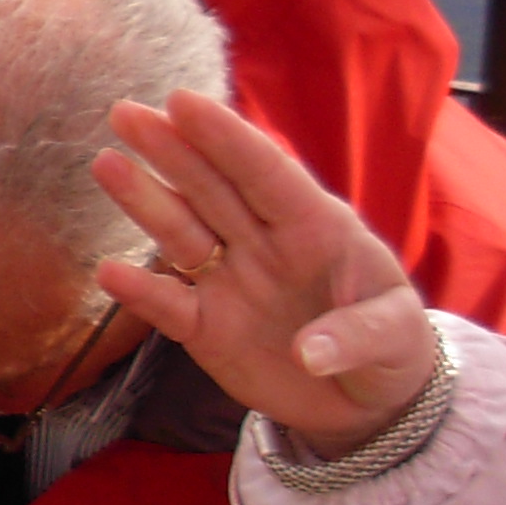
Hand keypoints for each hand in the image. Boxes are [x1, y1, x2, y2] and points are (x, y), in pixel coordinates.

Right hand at [93, 90, 436, 456]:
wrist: (365, 403)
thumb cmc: (392, 350)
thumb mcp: (399, 337)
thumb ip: (359, 336)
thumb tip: (308, 352)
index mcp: (316, 226)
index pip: (265, 172)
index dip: (225, 137)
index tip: (182, 102)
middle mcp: (263, 242)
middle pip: (210, 188)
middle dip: (169, 149)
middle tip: (125, 112)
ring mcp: (229, 282)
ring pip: (181, 232)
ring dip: (144, 200)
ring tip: (106, 164)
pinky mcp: (205, 327)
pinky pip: (168, 305)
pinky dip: (140, 291)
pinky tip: (109, 272)